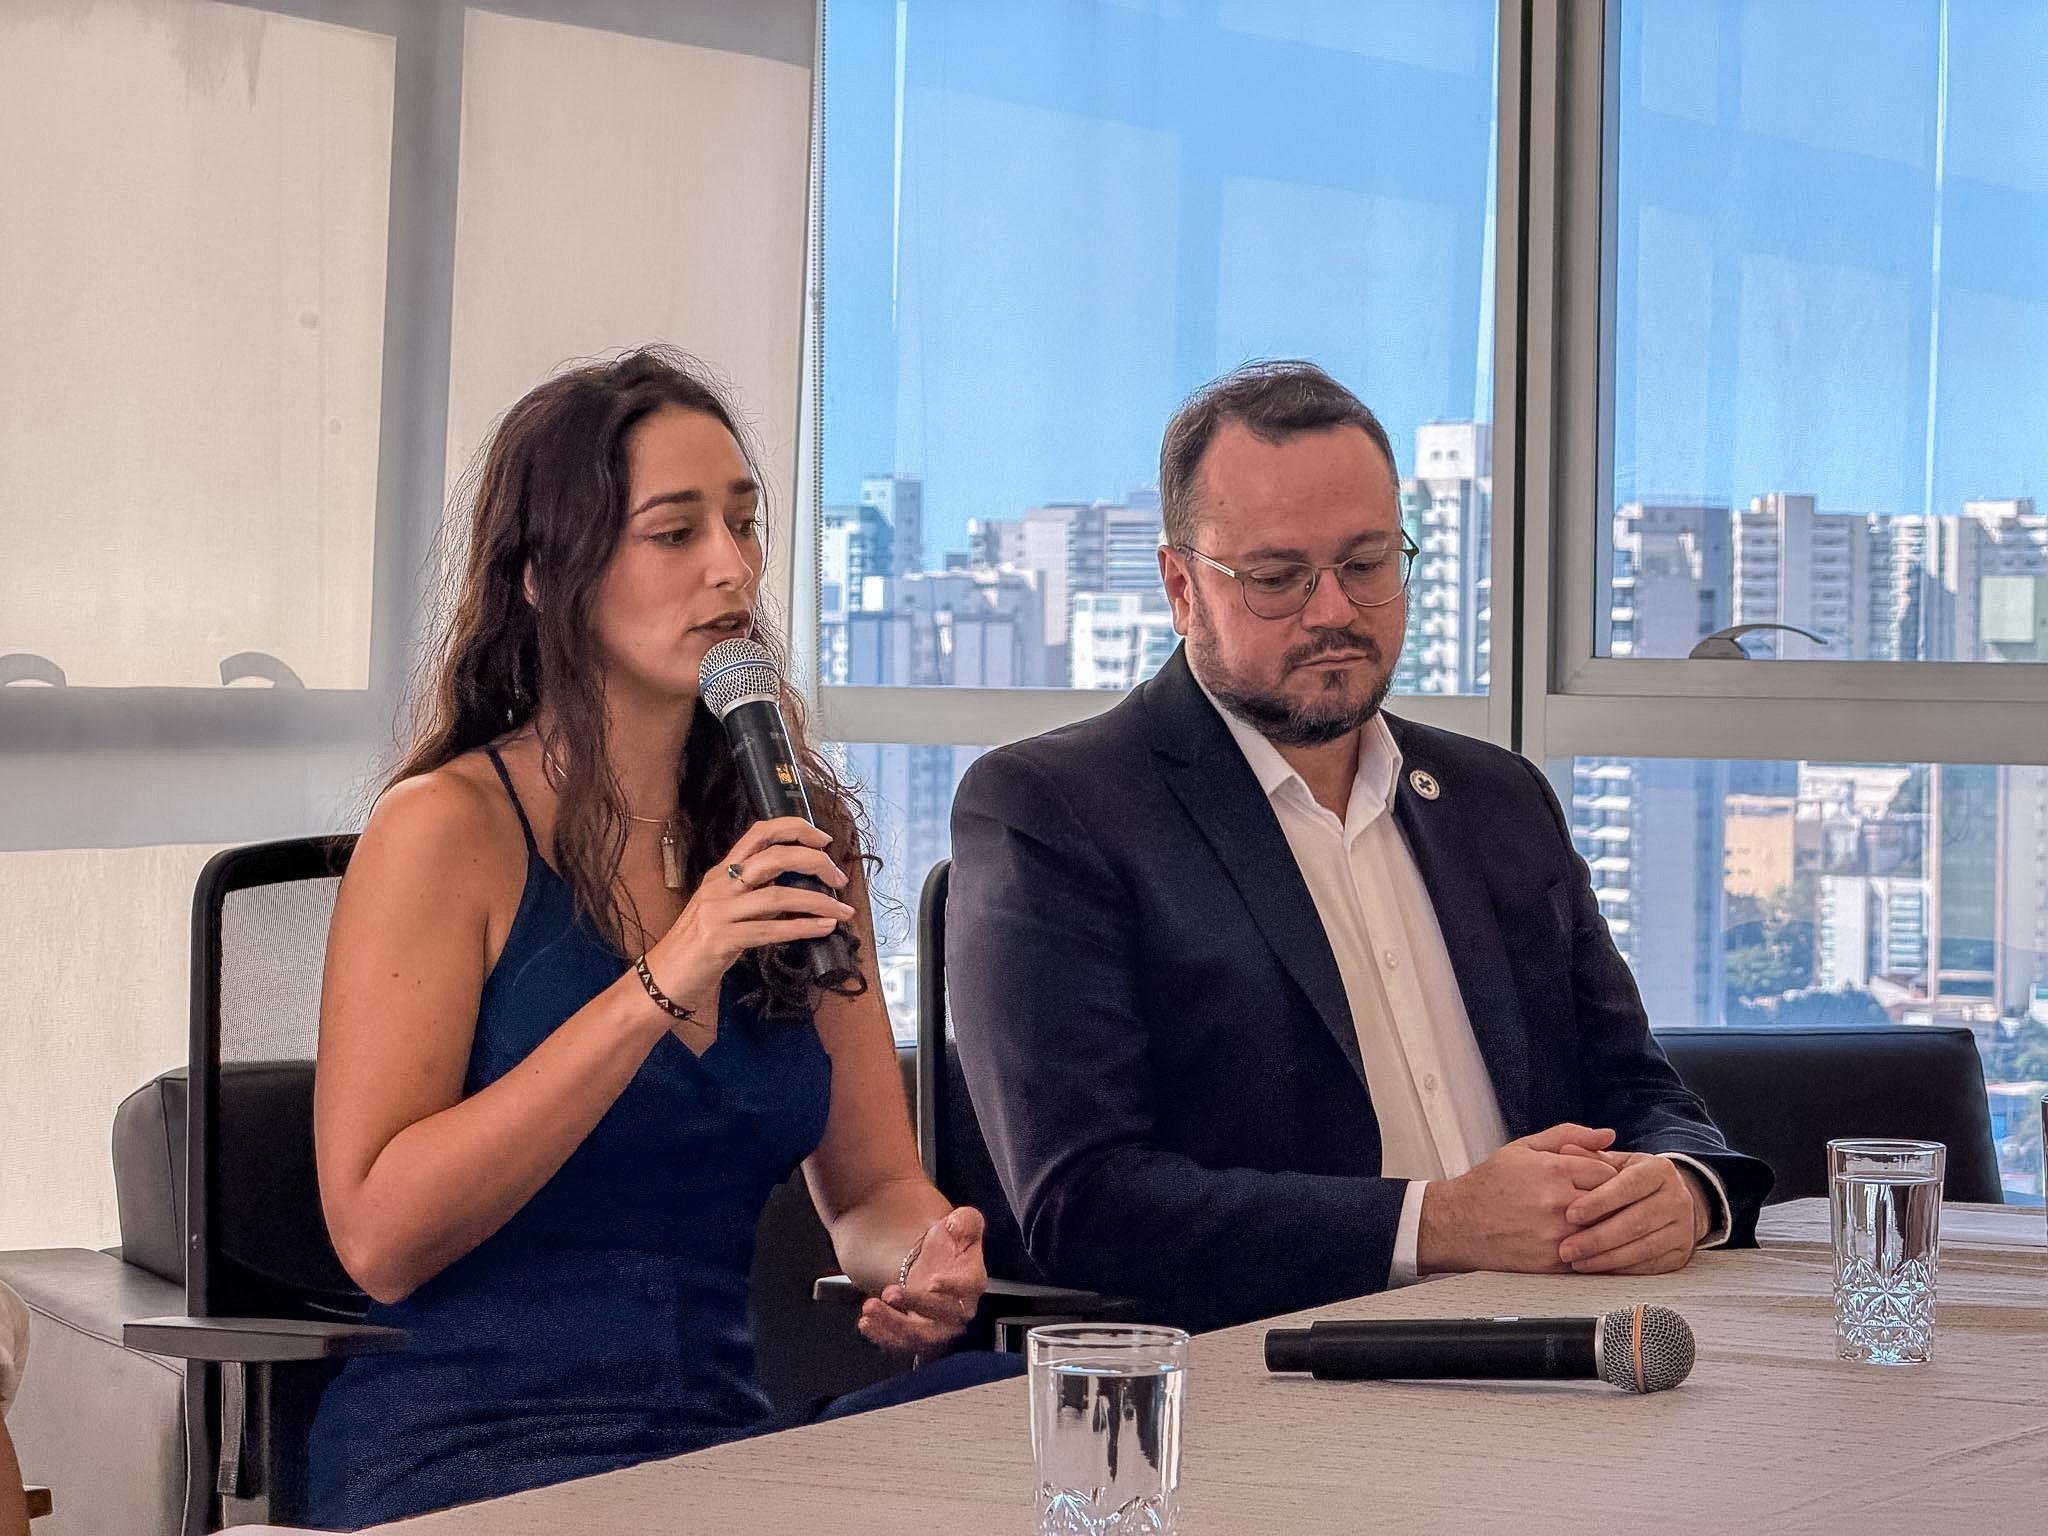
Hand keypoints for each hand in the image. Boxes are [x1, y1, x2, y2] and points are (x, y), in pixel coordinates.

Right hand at [640, 818, 853, 1006]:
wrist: (663, 979)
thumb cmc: (699, 946)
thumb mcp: (727, 911)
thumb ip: (757, 897)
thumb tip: (801, 892)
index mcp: (722, 872)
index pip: (759, 833)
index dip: (795, 829)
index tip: (824, 840)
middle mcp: (720, 885)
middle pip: (774, 857)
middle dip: (815, 863)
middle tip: (839, 879)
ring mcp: (718, 911)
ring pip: (778, 895)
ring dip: (818, 901)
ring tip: (843, 911)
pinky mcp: (720, 940)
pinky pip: (770, 930)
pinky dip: (802, 927)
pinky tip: (824, 928)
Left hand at [858, 1207, 988, 1355]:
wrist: (930, 1258)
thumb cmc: (949, 1242)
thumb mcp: (963, 1221)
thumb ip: (966, 1221)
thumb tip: (956, 1226)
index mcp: (972, 1280)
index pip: (969, 1287)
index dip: (952, 1286)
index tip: (932, 1281)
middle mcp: (957, 1309)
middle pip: (941, 1316)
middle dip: (915, 1305)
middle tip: (890, 1292)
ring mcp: (936, 1326)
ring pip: (918, 1336)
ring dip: (893, 1325)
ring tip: (870, 1308)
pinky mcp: (915, 1334)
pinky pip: (900, 1343)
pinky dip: (882, 1336)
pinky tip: (866, 1323)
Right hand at [1416, 1123, 1622, 1275]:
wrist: (1459, 1224)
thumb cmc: (1490, 1185)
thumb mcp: (1524, 1148)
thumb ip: (1569, 1136)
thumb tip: (1607, 1134)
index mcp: (1553, 1170)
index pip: (1608, 1170)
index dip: (1605, 1173)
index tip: (1596, 1178)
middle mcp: (1558, 1203)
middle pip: (1612, 1201)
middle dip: (1608, 1199)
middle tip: (1596, 1198)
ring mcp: (1558, 1235)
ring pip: (1605, 1229)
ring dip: (1601, 1224)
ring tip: (1587, 1218)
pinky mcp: (1556, 1261)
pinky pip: (1593, 1254)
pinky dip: (1592, 1247)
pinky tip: (1578, 1238)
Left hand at [1555, 1149, 1705, 1274]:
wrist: (1671, 1201)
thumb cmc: (1632, 1180)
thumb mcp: (1618, 1162)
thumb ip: (1591, 1157)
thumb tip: (1565, 1150)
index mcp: (1660, 1170)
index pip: (1629, 1185)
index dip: (1599, 1201)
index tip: (1570, 1214)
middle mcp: (1678, 1198)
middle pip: (1636, 1222)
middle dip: (1597, 1238)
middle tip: (1566, 1248)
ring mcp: (1683, 1228)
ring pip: (1643, 1247)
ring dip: (1606, 1258)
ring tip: (1576, 1262)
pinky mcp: (1681, 1253)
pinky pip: (1650, 1265)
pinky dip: (1622, 1269)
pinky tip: (1597, 1268)